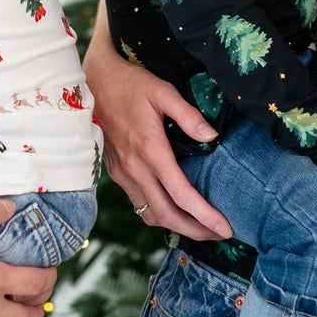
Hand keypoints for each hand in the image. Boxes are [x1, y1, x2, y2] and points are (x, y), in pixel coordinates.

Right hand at [85, 29, 229, 240]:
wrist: (91, 82)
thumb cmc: (130, 83)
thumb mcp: (163, 91)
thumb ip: (189, 115)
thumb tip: (212, 137)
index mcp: (150, 150)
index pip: (181, 195)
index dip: (205, 216)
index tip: (225, 227)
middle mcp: (134, 168)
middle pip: (167, 215)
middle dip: (195, 231)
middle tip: (219, 235)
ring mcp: (122, 173)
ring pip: (150, 214)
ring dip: (176, 226)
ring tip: (200, 227)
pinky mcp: (116, 172)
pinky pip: (139, 204)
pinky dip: (159, 214)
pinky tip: (174, 209)